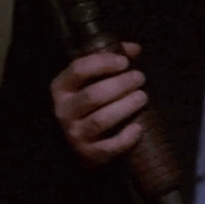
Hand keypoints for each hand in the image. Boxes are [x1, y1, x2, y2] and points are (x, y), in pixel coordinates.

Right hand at [49, 41, 146, 167]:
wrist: (78, 143)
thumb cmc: (90, 102)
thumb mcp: (93, 79)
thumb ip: (113, 60)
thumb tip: (134, 49)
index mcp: (62, 88)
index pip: (78, 70)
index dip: (102, 63)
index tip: (124, 62)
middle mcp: (63, 111)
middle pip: (93, 95)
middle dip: (120, 84)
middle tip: (140, 78)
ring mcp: (74, 134)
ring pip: (101, 120)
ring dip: (125, 106)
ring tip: (142, 97)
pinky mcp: (87, 154)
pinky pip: (107, 147)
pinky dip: (124, 139)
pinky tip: (138, 128)